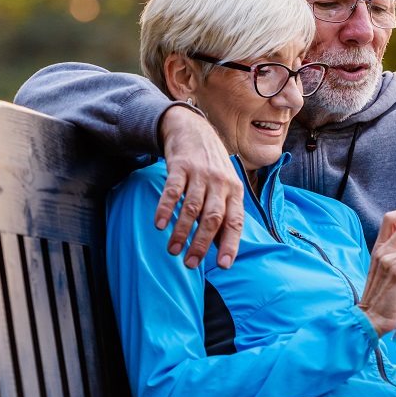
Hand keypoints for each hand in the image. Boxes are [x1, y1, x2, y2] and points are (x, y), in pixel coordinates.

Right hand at [156, 105, 243, 268]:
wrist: (194, 131)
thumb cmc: (212, 167)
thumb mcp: (226, 187)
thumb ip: (225, 214)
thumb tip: (223, 249)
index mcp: (235, 191)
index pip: (235, 222)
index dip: (230, 244)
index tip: (224, 265)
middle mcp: (221, 183)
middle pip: (213, 218)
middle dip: (202, 243)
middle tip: (190, 263)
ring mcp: (201, 174)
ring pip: (192, 207)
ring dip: (182, 231)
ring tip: (173, 250)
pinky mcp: (180, 166)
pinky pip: (173, 190)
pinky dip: (166, 209)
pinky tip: (160, 225)